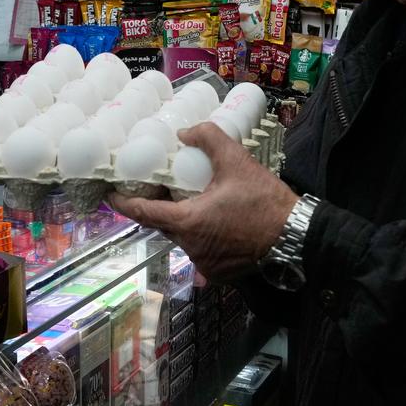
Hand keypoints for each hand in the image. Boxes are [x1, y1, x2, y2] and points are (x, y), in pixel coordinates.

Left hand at [109, 123, 299, 282]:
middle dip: (159, 207)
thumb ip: (208, 138)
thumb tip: (185, 132)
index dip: (123, 203)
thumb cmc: (264, 201)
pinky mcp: (219, 273)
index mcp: (187, 222)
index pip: (143, 212)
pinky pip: (201, 252)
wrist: (295, 236)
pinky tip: (217, 223)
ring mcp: (204, 264)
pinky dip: (203, 238)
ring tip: (197, 201)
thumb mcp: (236, 161)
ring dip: (185, 222)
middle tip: (161, 187)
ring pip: (184, 238)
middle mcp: (190, 247)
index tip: (109, 195)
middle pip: (163, 224)